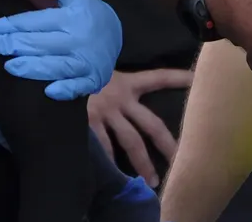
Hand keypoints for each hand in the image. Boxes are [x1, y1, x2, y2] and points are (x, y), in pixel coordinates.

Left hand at [0, 0, 122, 99]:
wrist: (117, 34)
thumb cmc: (87, 12)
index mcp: (72, 17)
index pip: (39, 21)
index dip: (14, 24)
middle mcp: (78, 39)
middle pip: (42, 44)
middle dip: (15, 44)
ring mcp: (86, 61)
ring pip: (56, 66)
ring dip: (32, 68)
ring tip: (9, 66)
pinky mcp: (93, 78)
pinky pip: (78, 86)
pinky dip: (66, 89)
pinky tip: (49, 92)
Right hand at [87, 67, 193, 187]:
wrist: (53, 69)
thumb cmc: (78, 69)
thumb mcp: (99, 69)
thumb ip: (113, 81)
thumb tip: (124, 91)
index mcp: (127, 82)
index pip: (158, 78)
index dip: (179, 79)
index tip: (198, 81)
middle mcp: (120, 98)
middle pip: (152, 124)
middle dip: (168, 144)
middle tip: (182, 159)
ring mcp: (106, 113)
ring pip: (132, 142)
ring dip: (143, 164)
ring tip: (152, 182)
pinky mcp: (89, 124)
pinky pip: (103, 148)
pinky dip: (110, 164)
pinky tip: (116, 178)